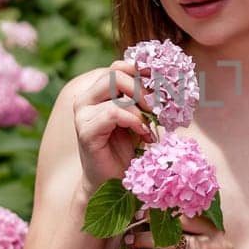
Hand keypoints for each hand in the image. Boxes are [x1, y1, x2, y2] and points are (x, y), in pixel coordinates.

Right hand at [70, 58, 159, 194]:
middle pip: (115, 73)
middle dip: (142, 87)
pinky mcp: (85, 131)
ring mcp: (82, 114)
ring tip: (151, 123)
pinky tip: (145, 134)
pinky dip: (135, 120)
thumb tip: (166, 78)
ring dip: (140, 104)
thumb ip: (144, 97)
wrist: (113, 181)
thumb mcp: (139, 116)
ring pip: (113, 87)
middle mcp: (86, 99)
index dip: (141, 69)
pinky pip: (114, 113)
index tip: (163, 80)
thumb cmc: (127, 148)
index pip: (118, 67)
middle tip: (157, 106)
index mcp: (97, 93)